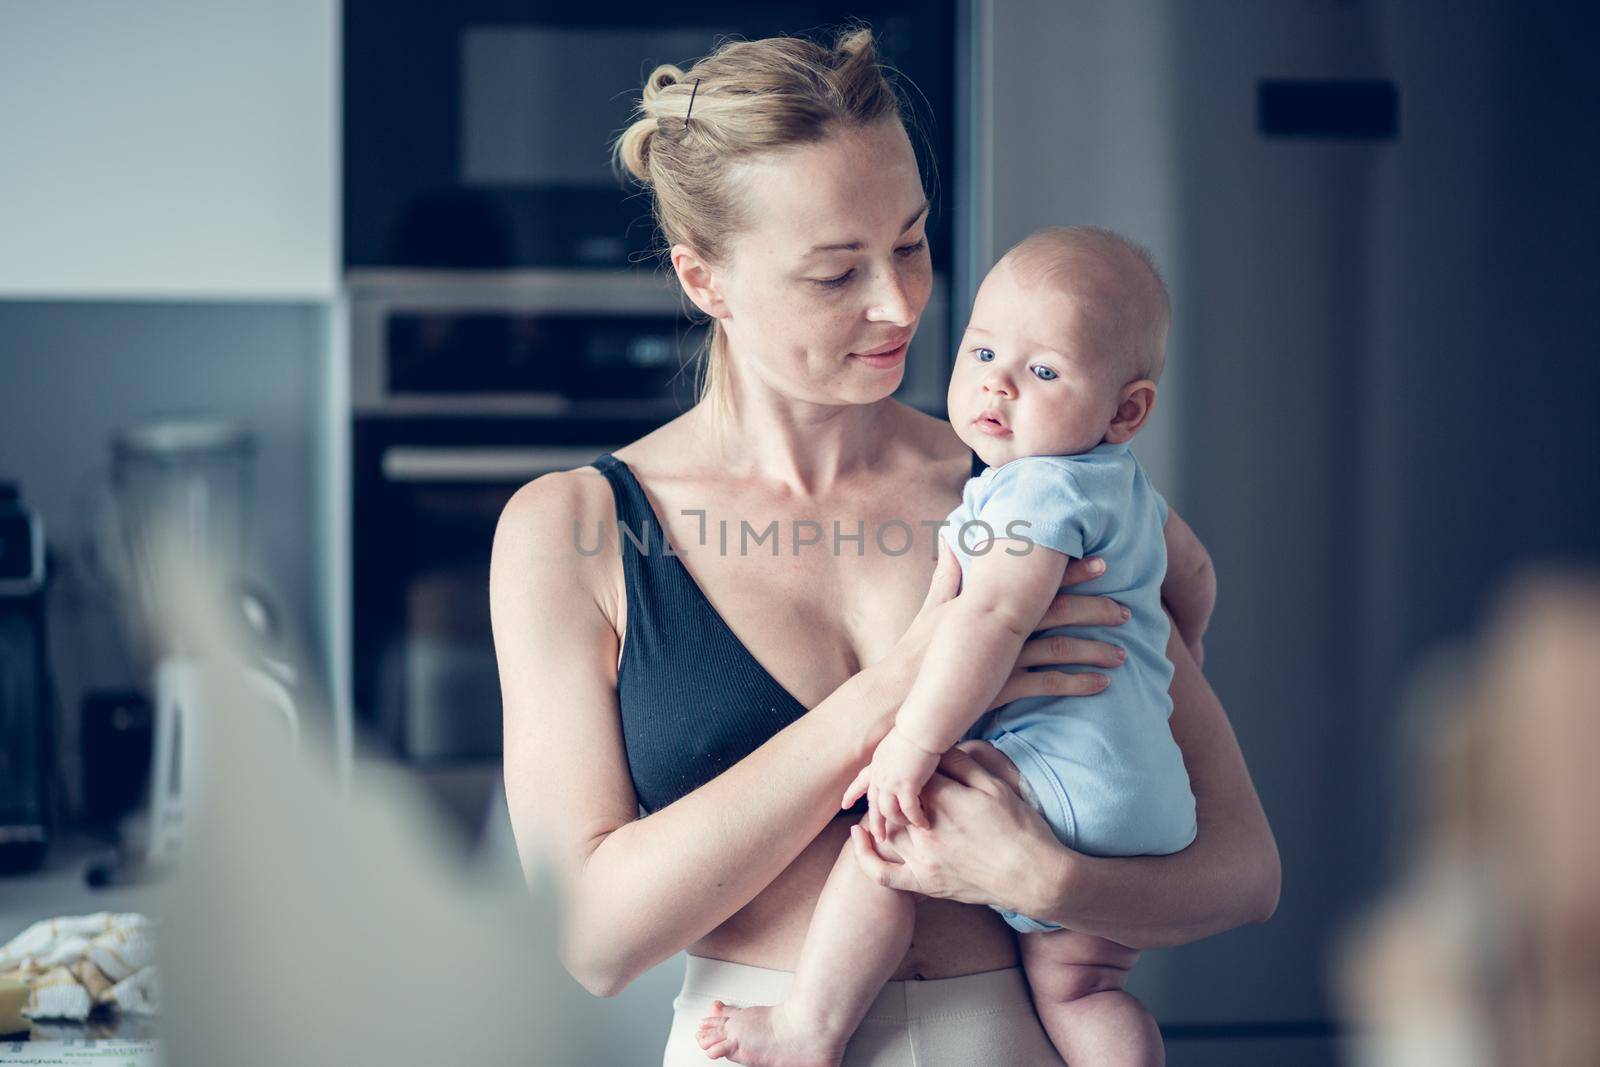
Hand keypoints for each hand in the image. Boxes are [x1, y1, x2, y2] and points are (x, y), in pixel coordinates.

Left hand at [843, 727, 941, 832]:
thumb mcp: (896, 744)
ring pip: (889, 812)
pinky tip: (924, 824)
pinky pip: (909, 810)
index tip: (844, 805)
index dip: (852, 794)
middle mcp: (880, 776)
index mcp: (877, 764)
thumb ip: (894, 756)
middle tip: (879, 838)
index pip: (860, 782)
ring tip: (909, 828)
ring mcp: (890, 782)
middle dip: (875, 823)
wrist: (920, 728)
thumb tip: (900, 760)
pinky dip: (916, 819)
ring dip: (899, 822)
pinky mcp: (906, 786)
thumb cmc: (915, 731)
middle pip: (873, 805)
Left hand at [849, 744, 1073, 916]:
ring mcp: (922, 859)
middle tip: (899, 778)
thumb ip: (962, 764)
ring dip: (880, 813)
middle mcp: (926, 829)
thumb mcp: (995, 786)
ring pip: (884, 829)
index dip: (914, 765)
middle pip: (892, 799)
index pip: (913, 773)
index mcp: (944, 800)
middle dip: (892, 787)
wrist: (1035, 877)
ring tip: (884, 800)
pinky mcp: (924, 883)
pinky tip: (859, 836)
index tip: (919, 762)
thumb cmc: (1021, 828)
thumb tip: (938, 747)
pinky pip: (883, 873)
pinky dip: (865, 855)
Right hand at [871, 544, 1130, 725]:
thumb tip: (952, 537)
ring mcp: (1001, 658)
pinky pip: (1049, 685)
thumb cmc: (915, 652)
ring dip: (1095, 649)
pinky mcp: (1002, 690)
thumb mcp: (932, 606)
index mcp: (985, 602)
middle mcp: (997, 626)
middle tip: (1128, 608)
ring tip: (1123, 653)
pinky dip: (1078, 683)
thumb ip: (949, 572)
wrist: (897, 698)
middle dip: (1096, 607)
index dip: (1072, 569)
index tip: (1103, 559)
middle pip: (1058, 610)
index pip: (1037, 579)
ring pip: (1060, 648)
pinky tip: (1101, 685)